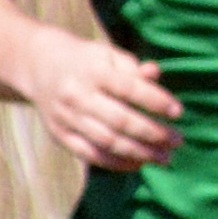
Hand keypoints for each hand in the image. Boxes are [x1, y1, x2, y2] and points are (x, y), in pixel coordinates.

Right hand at [12, 33, 183, 168]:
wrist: (39, 65)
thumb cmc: (87, 60)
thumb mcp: (108, 55)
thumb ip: (132, 67)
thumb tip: (156, 74)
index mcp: (92, 71)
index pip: (128, 88)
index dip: (155, 101)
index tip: (178, 112)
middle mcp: (76, 95)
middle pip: (119, 120)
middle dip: (153, 134)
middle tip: (178, 141)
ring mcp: (65, 117)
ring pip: (106, 141)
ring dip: (139, 153)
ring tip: (165, 158)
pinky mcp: (59, 134)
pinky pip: (90, 155)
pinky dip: (116, 163)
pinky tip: (139, 164)